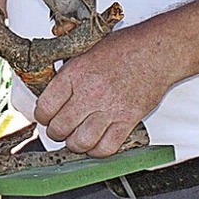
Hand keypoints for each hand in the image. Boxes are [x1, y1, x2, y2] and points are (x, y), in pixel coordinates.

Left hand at [33, 22, 177, 156]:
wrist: (156, 51)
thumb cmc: (124, 48)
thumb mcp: (86, 51)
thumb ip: (68, 72)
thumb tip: (51, 89)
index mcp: (74, 74)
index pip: (45, 107)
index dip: (42, 116)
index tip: (46, 117)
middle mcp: (89, 93)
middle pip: (59, 128)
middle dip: (56, 132)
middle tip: (60, 128)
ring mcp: (108, 109)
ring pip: (80, 142)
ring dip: (75, 144)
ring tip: (76, 137)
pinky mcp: (127, 121)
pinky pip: (106, 148)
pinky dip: (98, 150)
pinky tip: (96, 142)